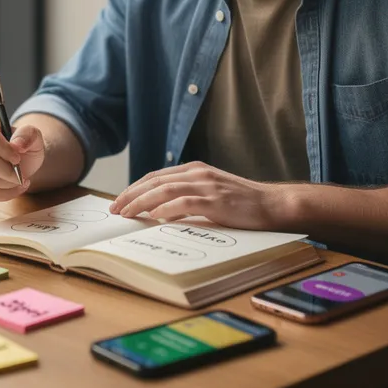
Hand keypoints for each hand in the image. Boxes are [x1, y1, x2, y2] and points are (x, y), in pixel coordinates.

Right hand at [0, 117, 45, 200]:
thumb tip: (17, 145)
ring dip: (8, 184)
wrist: (21, 162)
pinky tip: (12, 188)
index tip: (18, 158)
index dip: (4, 150)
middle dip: (8, 172)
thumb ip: (28, 135)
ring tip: (19, 180)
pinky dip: (4, 194)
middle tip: (21, 174)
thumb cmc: (24, 146)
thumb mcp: (33, 136)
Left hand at [108, 161, 291, 228]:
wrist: (273, 205)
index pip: (155, 176)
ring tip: (127, 214)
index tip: (119, 201)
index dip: (135, 188)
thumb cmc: (242, 203)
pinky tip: (153, 217)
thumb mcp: (211, 193)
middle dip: (131, 195)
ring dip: (141, 202)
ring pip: (164, 190)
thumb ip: (188, 196)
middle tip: (115, 209)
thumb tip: (159, 211)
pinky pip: (184, 202)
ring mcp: (207, 186)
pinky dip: (165, 209)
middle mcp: (197, 173)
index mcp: (194, 170)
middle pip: (154, 181)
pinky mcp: (216, 201)